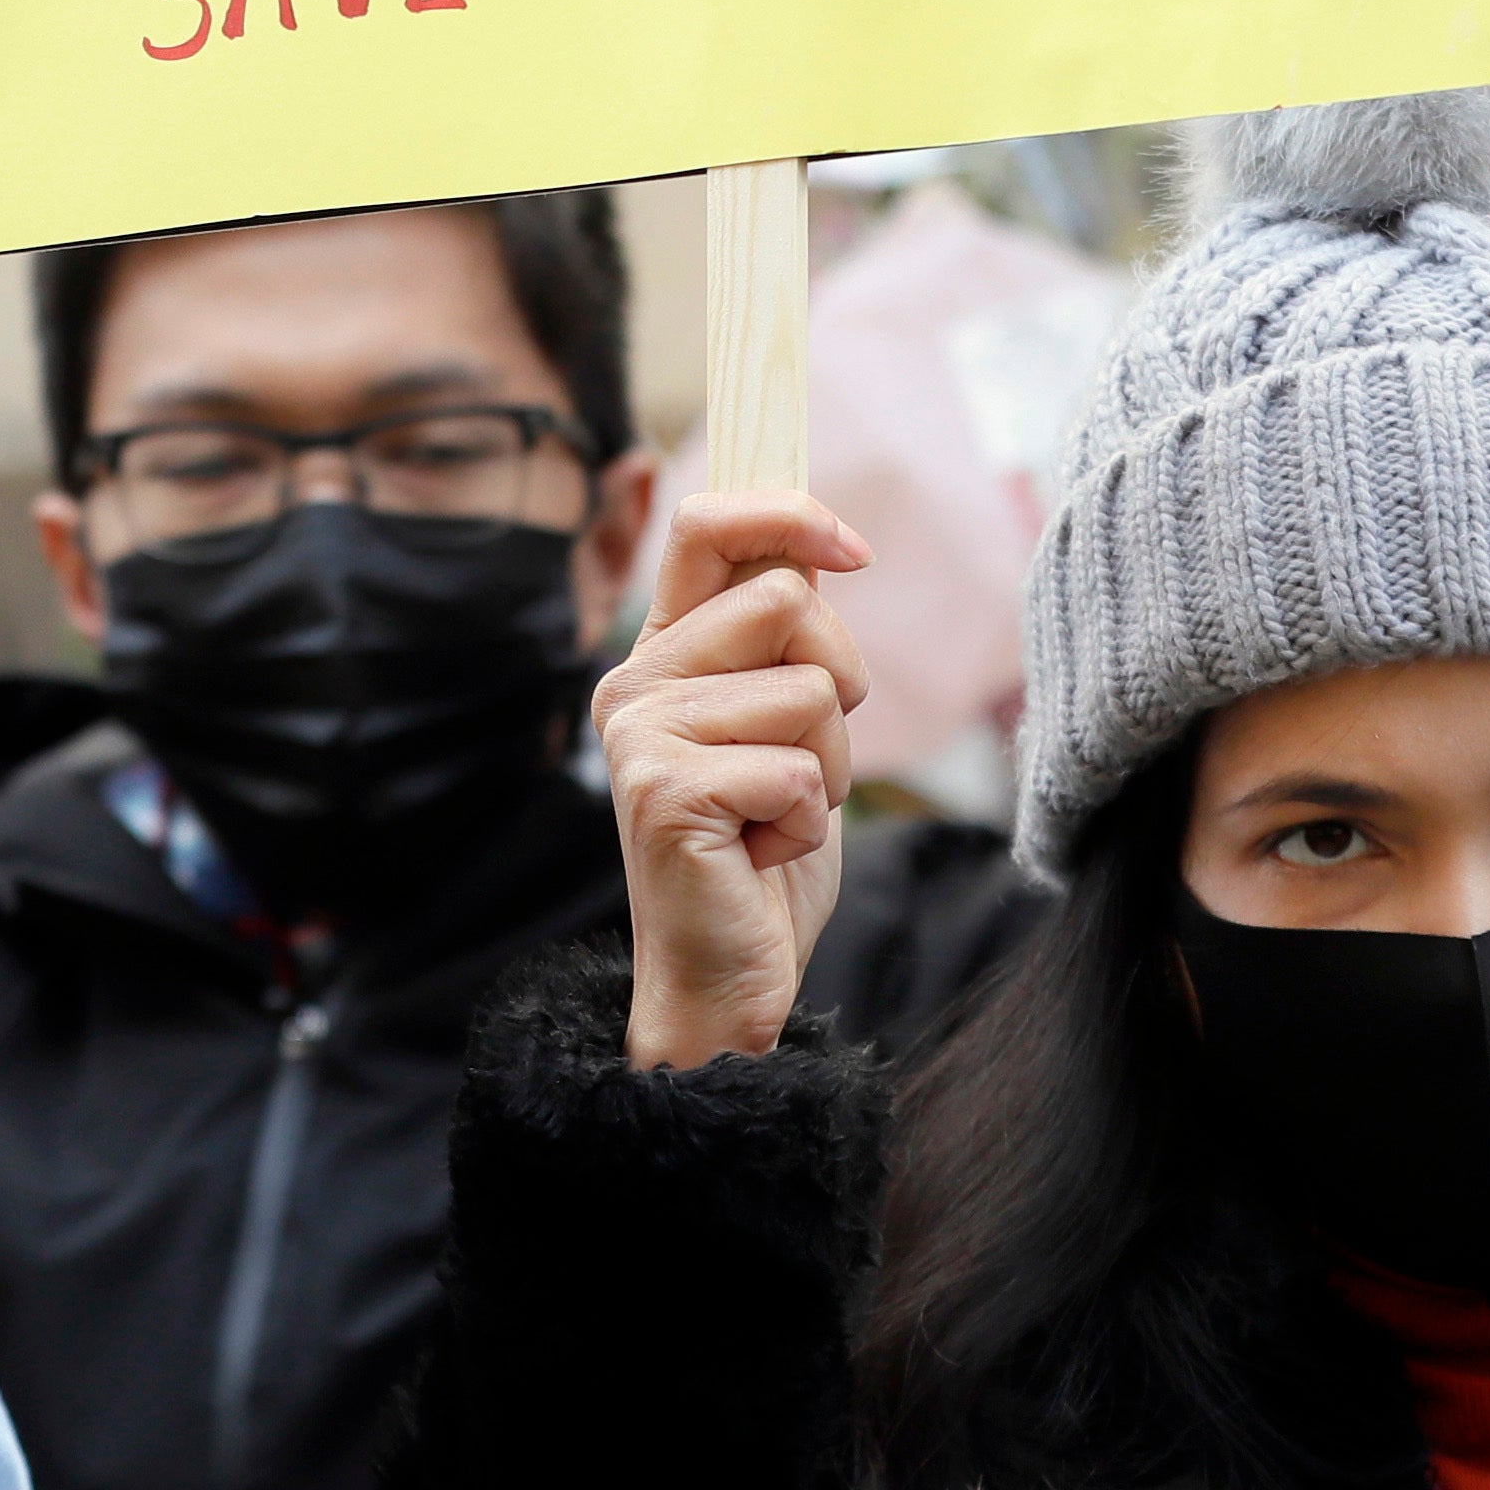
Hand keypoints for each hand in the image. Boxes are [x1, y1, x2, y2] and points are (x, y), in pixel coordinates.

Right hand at [597, 492, 874, 1069]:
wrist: (725, 976)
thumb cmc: (763, 849)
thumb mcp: (784, 723)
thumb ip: (783, 640)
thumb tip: (820, 545)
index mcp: (661, 654)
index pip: (706, 526)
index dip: (787, 513)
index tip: (853, 549)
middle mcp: (635, 683)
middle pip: (786, 602)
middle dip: (837, 680)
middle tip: (800, 763)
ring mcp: (642, 736)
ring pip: (808, 689)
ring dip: (829, 766)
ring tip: (776, 815)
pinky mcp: (667, 791)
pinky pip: (801, 769)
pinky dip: (809, 822)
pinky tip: (762, 853)